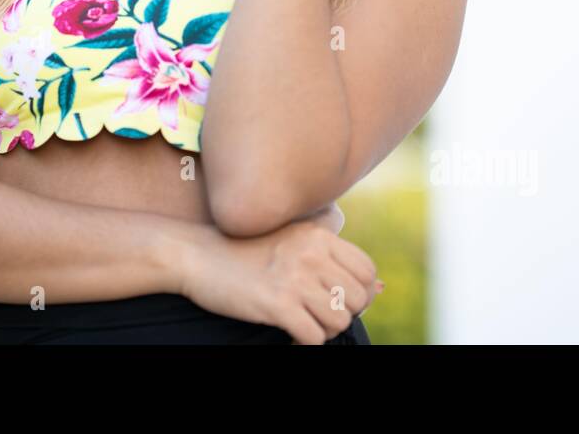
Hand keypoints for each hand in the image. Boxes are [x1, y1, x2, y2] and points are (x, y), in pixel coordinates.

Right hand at [178, 207, 381, 344]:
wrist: (197, 255)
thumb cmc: (245, 249)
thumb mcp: (292, 236)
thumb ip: (334, 250)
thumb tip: (381, 288)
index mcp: (319, 234)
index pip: (368, 272)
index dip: (360, 293)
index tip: (336, 299)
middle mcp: (311, 253)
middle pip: (358, 299)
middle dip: (342, 313)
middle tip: (317, 314)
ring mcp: (294, 279)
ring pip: (339, 321)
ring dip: (324, 329)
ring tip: (303, 322)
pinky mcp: (276, 304)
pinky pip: (314, 337)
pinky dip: (305, 342)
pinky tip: (289, 332)